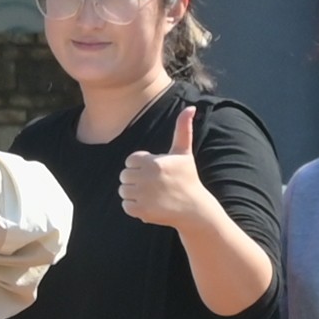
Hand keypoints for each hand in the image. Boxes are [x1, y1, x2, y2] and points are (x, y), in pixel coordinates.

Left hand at [116, 108, 229, 241]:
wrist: (194, 210)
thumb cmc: (188, 178)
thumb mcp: (184, 153)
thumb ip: (183, 128)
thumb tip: (191, 107)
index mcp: (153, 163)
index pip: (130, 161)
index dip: (142, 166)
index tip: (156, 171)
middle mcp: (147, 179)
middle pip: (124, 175)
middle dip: (136, 179)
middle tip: (154, 184)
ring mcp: (143, 196)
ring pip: (123, 190)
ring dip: (134, 193)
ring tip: (152, 195)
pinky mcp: (141, 212)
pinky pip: (126, 205)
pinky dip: (134, 207)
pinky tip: (151, 205)